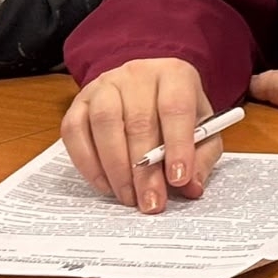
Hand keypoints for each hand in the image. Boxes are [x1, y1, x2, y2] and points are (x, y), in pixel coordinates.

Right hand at [60, 59, 224, 214]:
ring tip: (129, 198)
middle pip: (139, 121)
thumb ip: (201, 158)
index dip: (178, 145)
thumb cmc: (176, 114)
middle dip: (145, 171)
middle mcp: (137, 74)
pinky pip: (75, 131)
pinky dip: (88, 163)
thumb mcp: (202, 130)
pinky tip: (106, 185)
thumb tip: (192, 186)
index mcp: (174, 74)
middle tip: (151, 203)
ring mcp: (105, 85)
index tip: (179, 179)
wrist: (147, 90)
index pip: (175, 107)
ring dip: (116, 168)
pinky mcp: (79, 102)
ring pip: (105, 123)